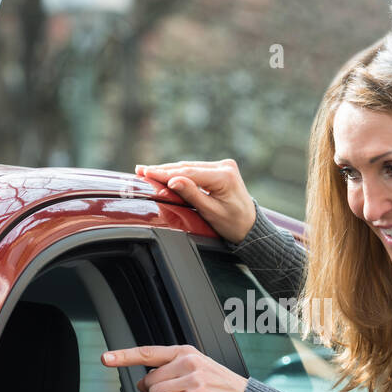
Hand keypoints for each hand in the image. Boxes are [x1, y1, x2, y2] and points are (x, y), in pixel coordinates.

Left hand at [101, 344, 248, 391]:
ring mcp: (192, 378)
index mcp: (185, 352)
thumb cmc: (219, 388)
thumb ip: (168, 373)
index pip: (148, 352)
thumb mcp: (196, 370)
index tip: (105, 358)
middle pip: (150, 381)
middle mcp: (188, 361)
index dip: (124, 356)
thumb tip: (142, 384)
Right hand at [135, 159, 255, 243]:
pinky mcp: (220, 169)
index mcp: (225, 176)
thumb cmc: (233, 224)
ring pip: (190, 166)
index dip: (165, 173)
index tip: (147, 172)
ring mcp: (224, 166)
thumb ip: (192, 194)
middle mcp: (225, 166)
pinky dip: (180, 172)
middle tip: (141, 169)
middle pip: (187, 167)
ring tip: (148, 170)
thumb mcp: (211, 212)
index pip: (189, 173)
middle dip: (163, 170)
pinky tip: (165, 172)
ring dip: (169, 170)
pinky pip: (195, 169)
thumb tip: (173, 180)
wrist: (250, 226)